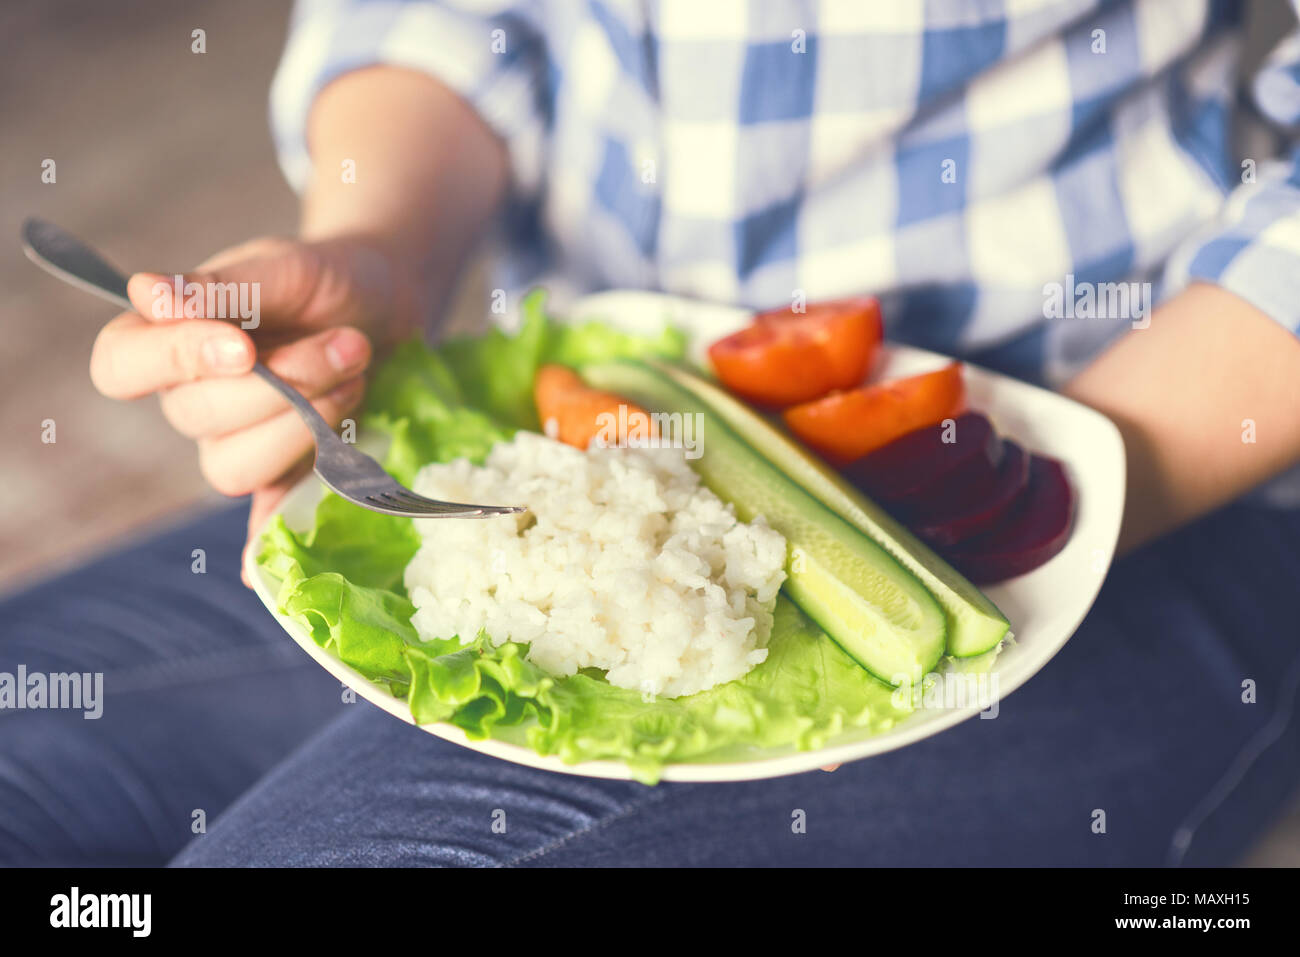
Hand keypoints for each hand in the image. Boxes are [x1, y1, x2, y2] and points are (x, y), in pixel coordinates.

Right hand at [89, 235, 424, 580]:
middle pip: (198, 419)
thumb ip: (223, 286)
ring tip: (354, 378)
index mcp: (166, 337)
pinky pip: (264, 517)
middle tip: (346, 345)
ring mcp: (235, 443)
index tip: (243, 348)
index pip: (121, 365)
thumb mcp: (286, 266)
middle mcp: (189, 398)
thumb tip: (148, 293)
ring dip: (303, 427)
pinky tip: (265, 562)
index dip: (174, 360)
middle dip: (283, 383)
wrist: (390, 303)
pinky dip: (266, 536)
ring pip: (233, 469)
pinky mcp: (284, 475)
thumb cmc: (327, 279)